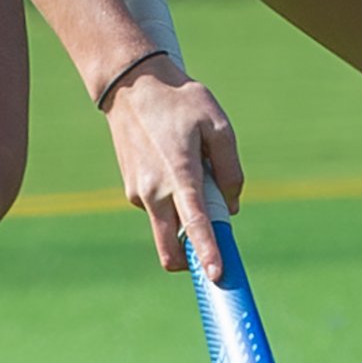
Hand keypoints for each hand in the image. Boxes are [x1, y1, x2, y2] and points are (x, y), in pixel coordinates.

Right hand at [103, 60, 243, 277]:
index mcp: (179, 173)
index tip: (215, 276)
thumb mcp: (218, 124)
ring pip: (167, 226)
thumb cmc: (180, 102)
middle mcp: (154, 190)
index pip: (194, 223)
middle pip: (170, 248)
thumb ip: (230, 169)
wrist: (132, 86)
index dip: (206, 252)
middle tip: (213, 253)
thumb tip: (231, 207)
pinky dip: (172, 201)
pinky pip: (159, 208)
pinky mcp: (130, 190)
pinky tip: (174, 165)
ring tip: (193, 169)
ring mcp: (138, 192)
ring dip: (184, 219)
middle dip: (190, 260)